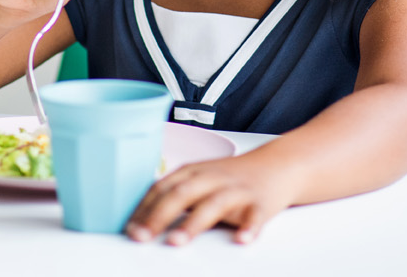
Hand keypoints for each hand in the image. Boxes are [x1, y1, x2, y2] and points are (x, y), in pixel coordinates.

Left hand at [125, 153, 300, 245]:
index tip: (129, 229)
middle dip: (159, 216)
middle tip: (141, 236)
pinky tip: (242, 239)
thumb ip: (174, 194)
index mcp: (193, 172)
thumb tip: (141, 218)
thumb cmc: (231, 177)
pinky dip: (249, 227)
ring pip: (214, 204)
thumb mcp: (199, 177)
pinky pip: (255, 216)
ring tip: (177, 241)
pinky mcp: (260, 203)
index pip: (162, 188)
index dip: (144, 209)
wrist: (277, 165)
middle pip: (182, 193)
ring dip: (194, 223)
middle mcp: (212, 178)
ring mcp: (236, 190)